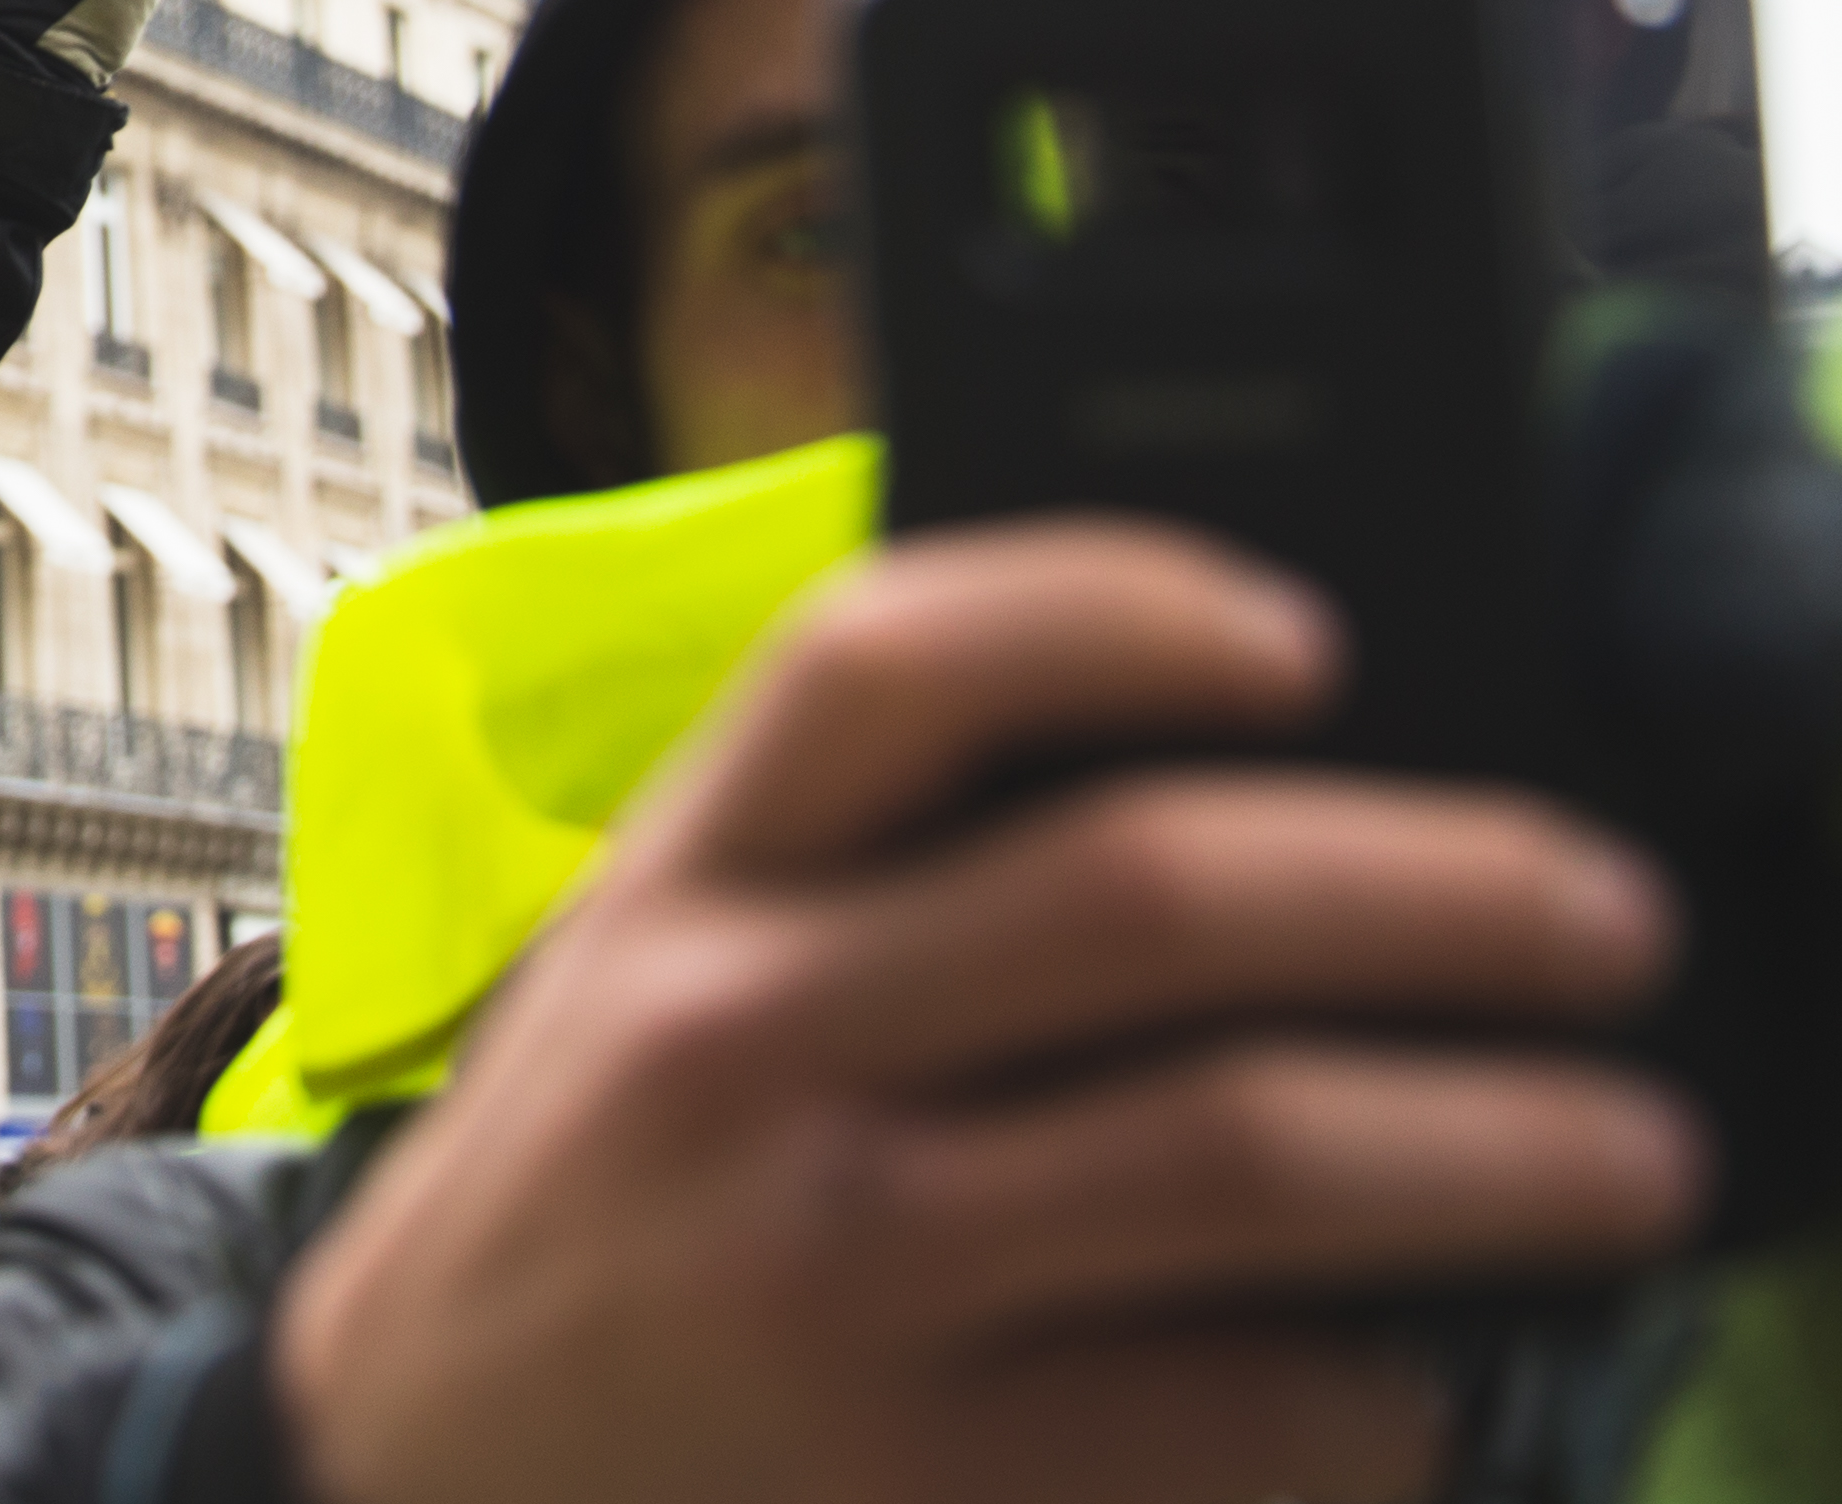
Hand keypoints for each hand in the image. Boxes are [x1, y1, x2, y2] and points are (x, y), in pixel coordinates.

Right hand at [275, 525, 1703, 1503]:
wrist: (397, 1482)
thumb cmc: (584, 1209)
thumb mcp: (643, 981)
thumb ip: (841, 875)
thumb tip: (1230, 798)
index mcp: (678, 891)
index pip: (886, 662)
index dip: (1118, 609)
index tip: (1316, 637)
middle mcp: (736, 1049)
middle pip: (1143, 896)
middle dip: (1437, 895)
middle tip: (1602, 920)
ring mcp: (826, 1270)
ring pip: (1239, 1151)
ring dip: (1496, 1148)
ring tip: (1627, 1156)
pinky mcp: (906, 1479)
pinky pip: (1233, 1415)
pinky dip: (1376, 1398)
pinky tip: (1416, 1384)